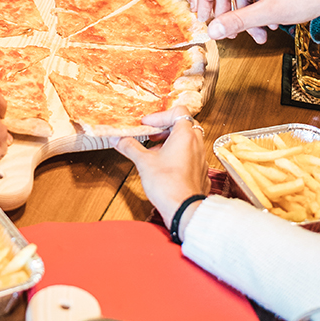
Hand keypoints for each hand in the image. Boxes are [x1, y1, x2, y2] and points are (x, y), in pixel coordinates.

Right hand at [116, 108, 209, 234]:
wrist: (183, 209)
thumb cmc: (167, 184)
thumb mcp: (143, 162)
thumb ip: (130, 146)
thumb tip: (118, 139)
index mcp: (185, 135)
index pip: (178, 111)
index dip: (160, 116)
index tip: (147, 125)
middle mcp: (196, 143)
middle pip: (184, 124)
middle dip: (166, 128)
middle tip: (152, 136)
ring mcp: (201, 157)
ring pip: (188, 140)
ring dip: (172, 142)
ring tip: (156, 152)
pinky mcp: (200, 171)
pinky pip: (191, 155)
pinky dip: (179, 155)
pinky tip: (166, 166)